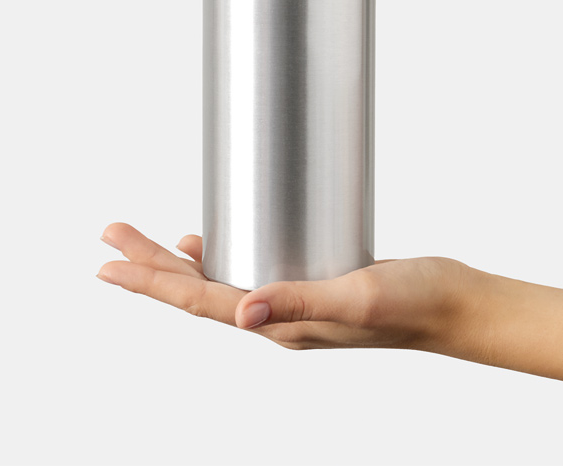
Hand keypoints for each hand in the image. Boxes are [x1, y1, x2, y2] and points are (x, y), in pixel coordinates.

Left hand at [96, 222, 476, 352]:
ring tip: (146, 242)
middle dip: (151, 264)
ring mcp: (296, 301)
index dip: (151, 282)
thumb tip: (240, 314)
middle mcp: (280, 318)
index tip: (107, 264)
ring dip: (179, 262)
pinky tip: (213, 241)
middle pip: (199, 290)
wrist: (455, 306)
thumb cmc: (414, 304)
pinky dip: (222, 256)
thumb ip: (300, 302)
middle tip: (111, 234)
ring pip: (221, 280)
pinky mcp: (313, 282)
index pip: (200, 303)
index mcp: (281, 327)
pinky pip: (251, 271)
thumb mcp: (357, 297)